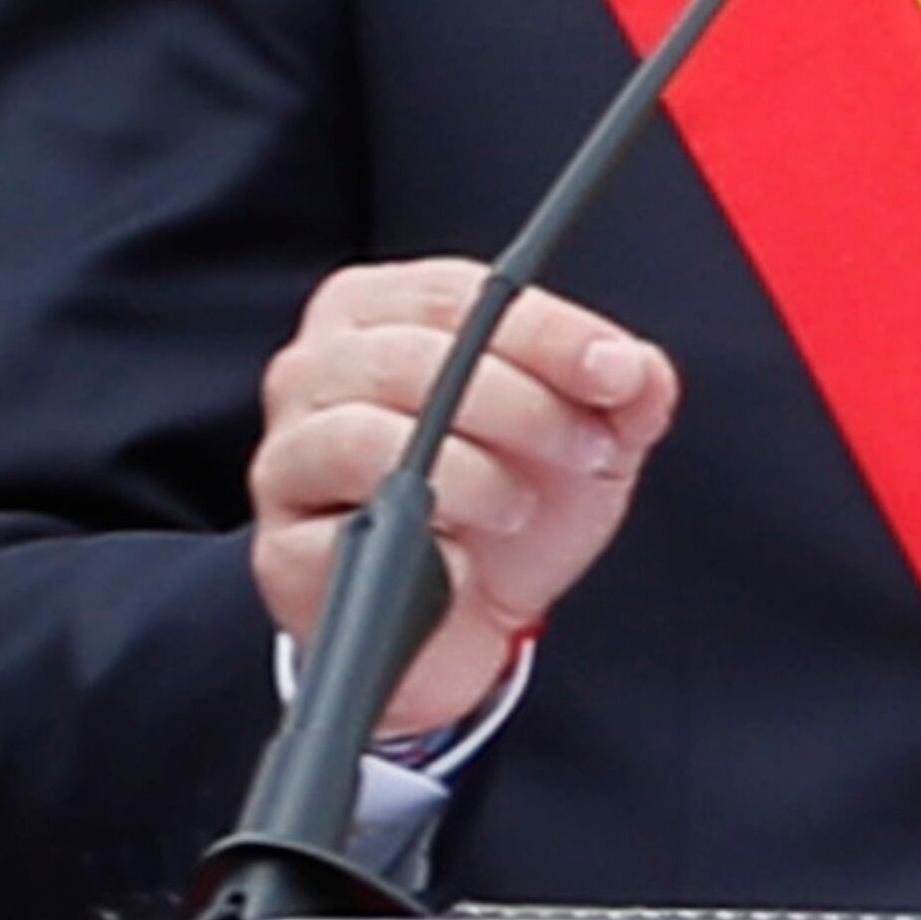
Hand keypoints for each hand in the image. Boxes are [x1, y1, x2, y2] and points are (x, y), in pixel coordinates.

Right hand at [251, 261, 678, 739]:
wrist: (467, 624)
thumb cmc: (508, 502)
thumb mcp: (585, 435)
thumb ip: (623, 391)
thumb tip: (639, 371)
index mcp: (381, 312)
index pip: (460, 295)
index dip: (548, 331)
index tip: (615, 372)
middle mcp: (315, 369)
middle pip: (415, 357)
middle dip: (524, 404)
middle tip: (588, 449)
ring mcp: (288, 456)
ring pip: (368, 435)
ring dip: (471, 473)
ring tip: (521, 508)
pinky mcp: (281, 546)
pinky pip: (344, 531)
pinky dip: (422, 547)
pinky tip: (462, 561)